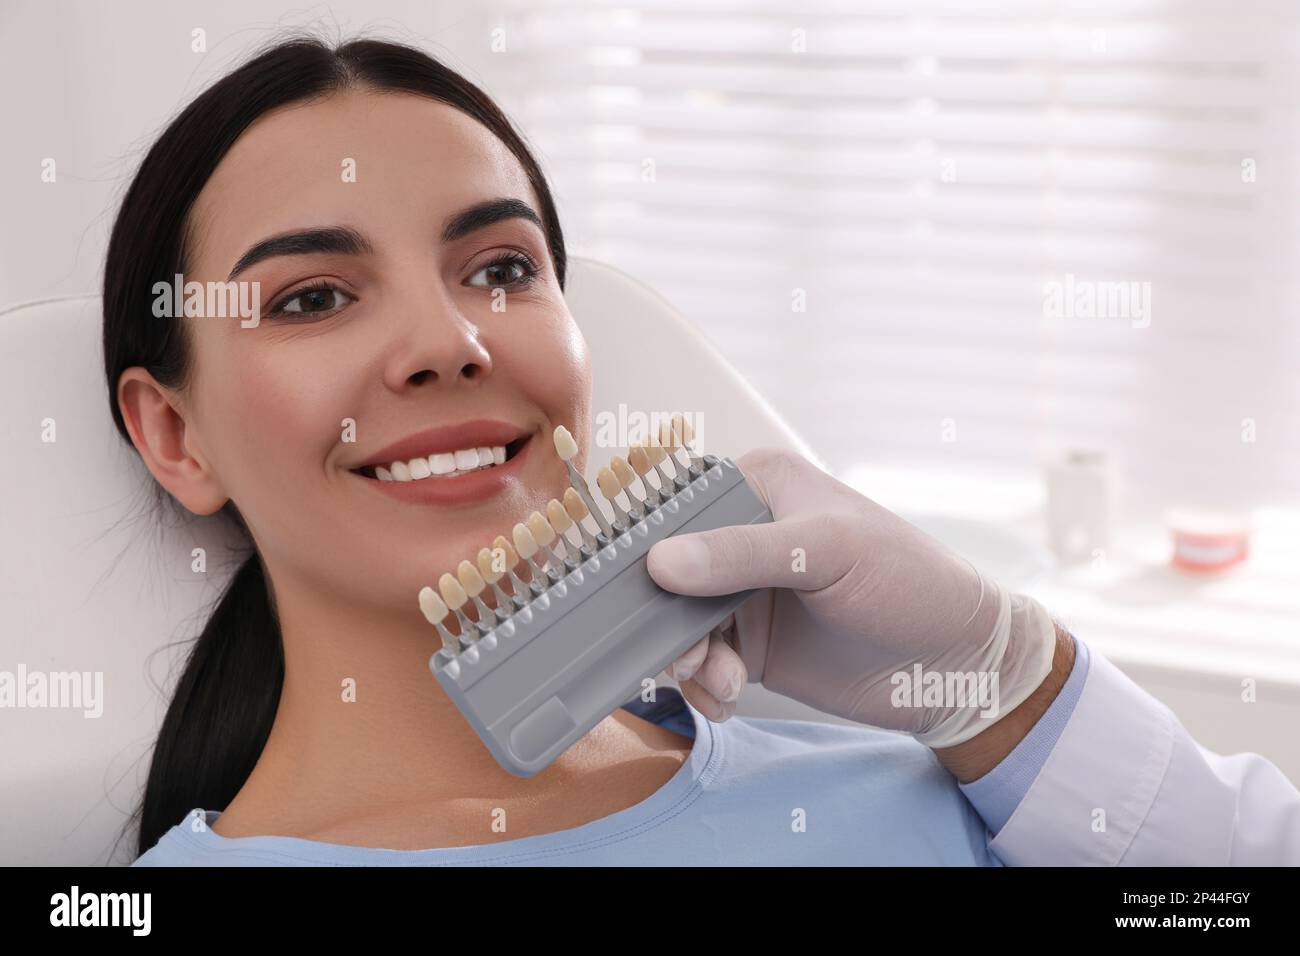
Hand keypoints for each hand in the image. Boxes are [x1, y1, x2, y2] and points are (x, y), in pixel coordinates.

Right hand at [646, 448, 1057, 748]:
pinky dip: (703, 686)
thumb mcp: (827, 552)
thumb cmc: (911, 582)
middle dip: (669, 619)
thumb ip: (742, 554)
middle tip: (688, 653)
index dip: (652, 549)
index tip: (642, 590)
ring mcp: (744, 594)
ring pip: (677, 624)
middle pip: (669, 574)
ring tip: (722, 679)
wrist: (956, 667)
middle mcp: (743, 537)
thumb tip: (660, 561)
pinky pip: (699, 664)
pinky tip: (727, 696)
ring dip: (688, 658)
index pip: (680, 508)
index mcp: (759, 487)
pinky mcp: (749, 645)